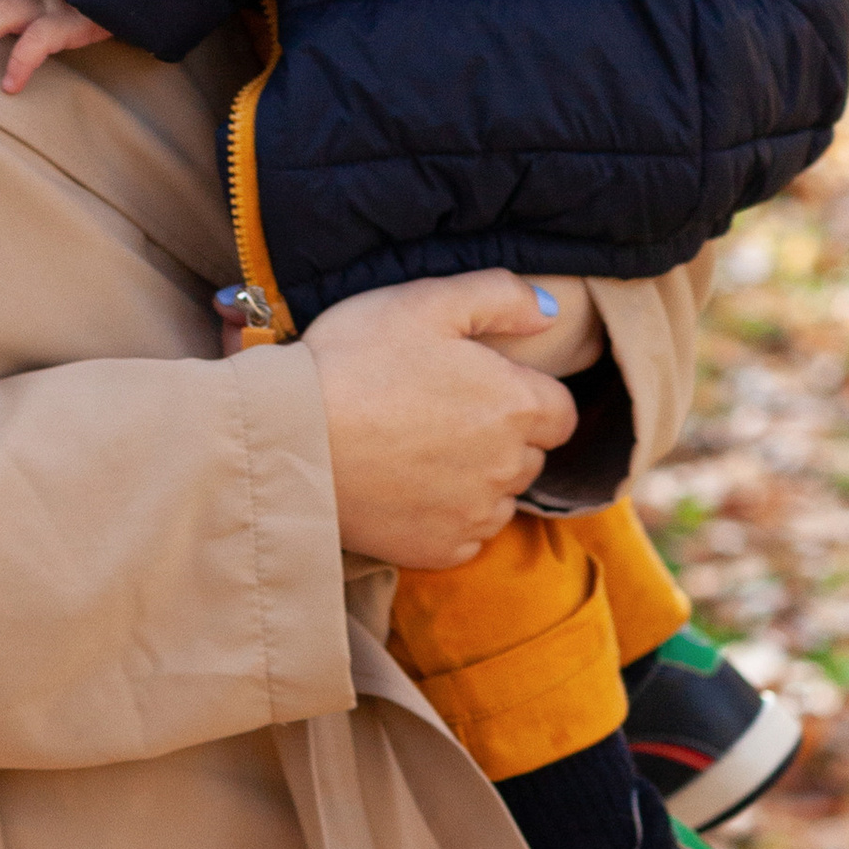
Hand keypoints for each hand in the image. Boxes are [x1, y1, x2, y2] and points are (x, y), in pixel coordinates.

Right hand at [301, 273, 580, 570]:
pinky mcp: (439, 551)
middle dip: (499, 436)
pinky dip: (445, 516)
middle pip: (530, 455)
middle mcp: (508, 468)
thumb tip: (549, 309)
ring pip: (498, 498)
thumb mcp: (425, 300)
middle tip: (438, 411)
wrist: (290, 436)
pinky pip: (463, 536)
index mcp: (516, 405)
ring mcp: (474, 516)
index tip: (479, 385)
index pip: (559, 411)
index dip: (523, 394)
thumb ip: (500, 296)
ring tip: (416, 449)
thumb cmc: (355, 359)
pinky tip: (404, 487)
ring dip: (476, 479)